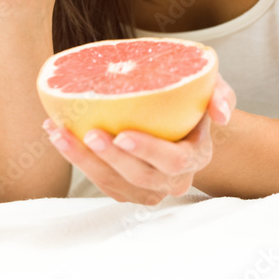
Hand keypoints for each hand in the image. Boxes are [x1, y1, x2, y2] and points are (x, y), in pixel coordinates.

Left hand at [42, 73, 236, 204]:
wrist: (183, 120)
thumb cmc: (195, 100)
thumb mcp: (214, 89)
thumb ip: (220, 95)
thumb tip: (221, 114)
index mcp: (196, 156)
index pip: (173, 160)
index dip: (147, 150)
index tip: (122, 134)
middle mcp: (174, 180)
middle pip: (140, 176)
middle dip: (110, 158)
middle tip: (88, 133)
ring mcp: (149, 189)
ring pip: (114, 184)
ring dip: (84, 161)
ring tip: (60, 133)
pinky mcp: (126, 190)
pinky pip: (100, 182)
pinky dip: (77, 160)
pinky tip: (57, 134)